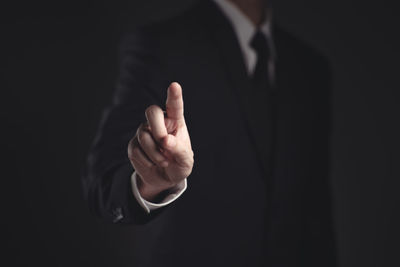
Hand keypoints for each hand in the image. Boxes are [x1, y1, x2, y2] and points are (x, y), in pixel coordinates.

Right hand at [128, 82, 193, 200]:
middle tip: (165, 143)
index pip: (174, 105)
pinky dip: (147, 160)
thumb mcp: (185, 160)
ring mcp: (145, 131)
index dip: (174, 95)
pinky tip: (153, 164)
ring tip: (164, 161)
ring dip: (155, 152)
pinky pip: (136, 149)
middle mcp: (159, 122)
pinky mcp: (134, 144)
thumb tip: (165, 141)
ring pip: (144, 135)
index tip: (174, 86)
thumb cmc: (179, 164)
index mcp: (175, 121)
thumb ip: (179, 149)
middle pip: (152, 112)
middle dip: (157, 128)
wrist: (164, 178)